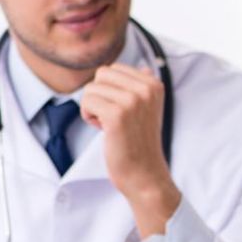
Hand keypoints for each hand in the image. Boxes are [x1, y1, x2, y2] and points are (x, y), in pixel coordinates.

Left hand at [80, 63, 179, 235]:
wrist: (145, 174)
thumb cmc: (140, 143)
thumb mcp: (149, 109)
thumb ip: (144, 86)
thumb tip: (144, 67)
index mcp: (154, 84)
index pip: (114, 69)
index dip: (110, 90)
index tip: (122, 112)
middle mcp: (146, 89)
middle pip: (101, 75)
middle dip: (99, 95)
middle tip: (112, 118)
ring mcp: (133, 101)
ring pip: (91, 88)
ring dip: (93, 108)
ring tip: (109, 126)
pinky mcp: (117, 115)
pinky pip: (87, 102)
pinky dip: (88, 116)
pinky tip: (103, 130)